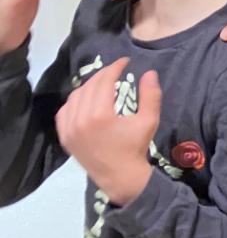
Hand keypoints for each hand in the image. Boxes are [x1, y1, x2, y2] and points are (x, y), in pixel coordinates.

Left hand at [56, 58, 157, 205]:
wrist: (119, 176)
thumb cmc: (135, 147)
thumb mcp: (148, 120)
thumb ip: (150, 95)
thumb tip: (150, 73)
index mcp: (100, 115)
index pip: (104, 81)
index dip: (115, 67)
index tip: (125, 62)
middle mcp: (80, 120)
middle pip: (89, 86)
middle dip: (103, 74)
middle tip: (116, 70)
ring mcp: (69, 129)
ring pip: (75, 97)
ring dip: (89, 86)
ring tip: (102, 84)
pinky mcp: (65, 137)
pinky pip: (65, 111)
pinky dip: (74, 101)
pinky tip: (85, 100)